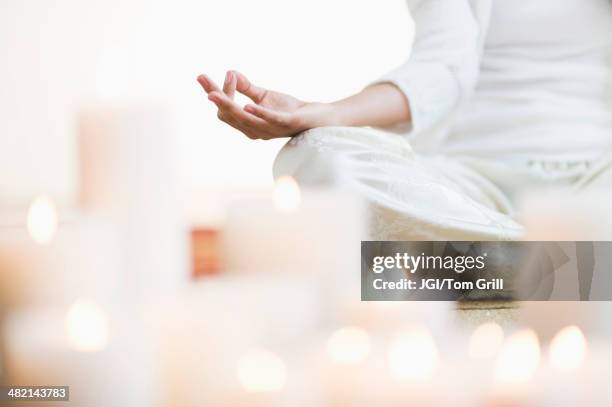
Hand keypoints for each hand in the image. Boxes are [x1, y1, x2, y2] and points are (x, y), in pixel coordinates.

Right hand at [197, 71, 334, 138]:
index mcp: (248, 125)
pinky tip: (248, 105)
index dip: (216, 94)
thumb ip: (247, 87)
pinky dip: (258, 113)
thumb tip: (230, 72)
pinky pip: (269, 121)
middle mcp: (256, 131)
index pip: (224, 112)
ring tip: (215, 94)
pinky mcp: (286, 124)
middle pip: (229, 116)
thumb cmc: (289, 110)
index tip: (204, 77)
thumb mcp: (264, 96)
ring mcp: (270, 129)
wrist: (317, 118)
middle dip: (216, 97)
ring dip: (229, 105)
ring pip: (244, 120)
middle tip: (202, 79)